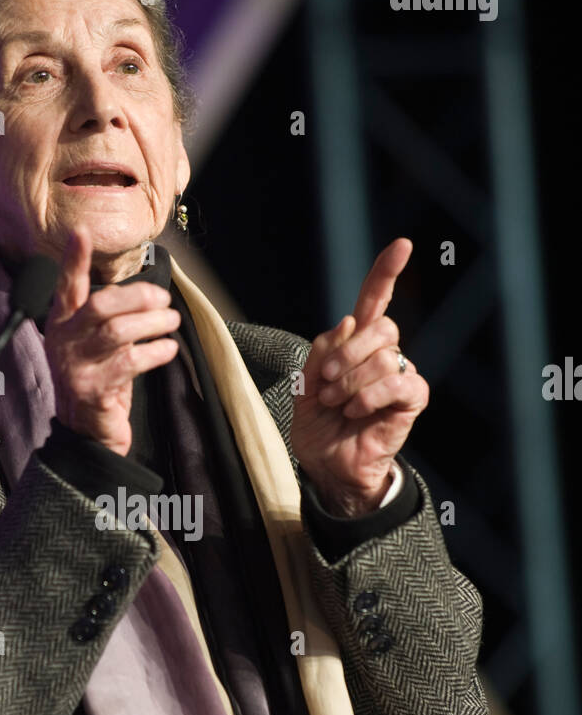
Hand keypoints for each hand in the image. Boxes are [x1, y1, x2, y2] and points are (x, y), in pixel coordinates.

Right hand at [43, 225, 180, 455]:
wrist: (86, 436)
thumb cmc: (96, 385)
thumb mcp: (94, 348)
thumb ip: (106, 321)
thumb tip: (144, 294)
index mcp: (61, 326)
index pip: (66, 287)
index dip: (73, 260)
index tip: (81, 232)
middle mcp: (64, 343)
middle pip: (100, 306)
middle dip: (137, 297)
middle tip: (163, 299)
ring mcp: (76, 368)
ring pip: (117, 332)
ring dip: (152, 323)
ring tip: (172, 322)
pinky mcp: (93, 390)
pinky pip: (130, 363)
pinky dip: (155, 352)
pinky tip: (168, 348)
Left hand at [290, 238, 428, 515]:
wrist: (328, 468)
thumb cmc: (318, 428)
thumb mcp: (303, 386)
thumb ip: (321, 352)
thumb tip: (349, 324)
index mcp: (355, 345)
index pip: (375, 301)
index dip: (387, 273)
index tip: (402, 246)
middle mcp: (382, 355)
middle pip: (380, 327)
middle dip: (345, 353)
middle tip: (324, 383)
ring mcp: (399, 377)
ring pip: (386, 357)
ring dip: (351, 382)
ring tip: (336, 405)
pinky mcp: (411, 400)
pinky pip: (399, 383)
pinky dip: (370, 395)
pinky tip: (355, 411)